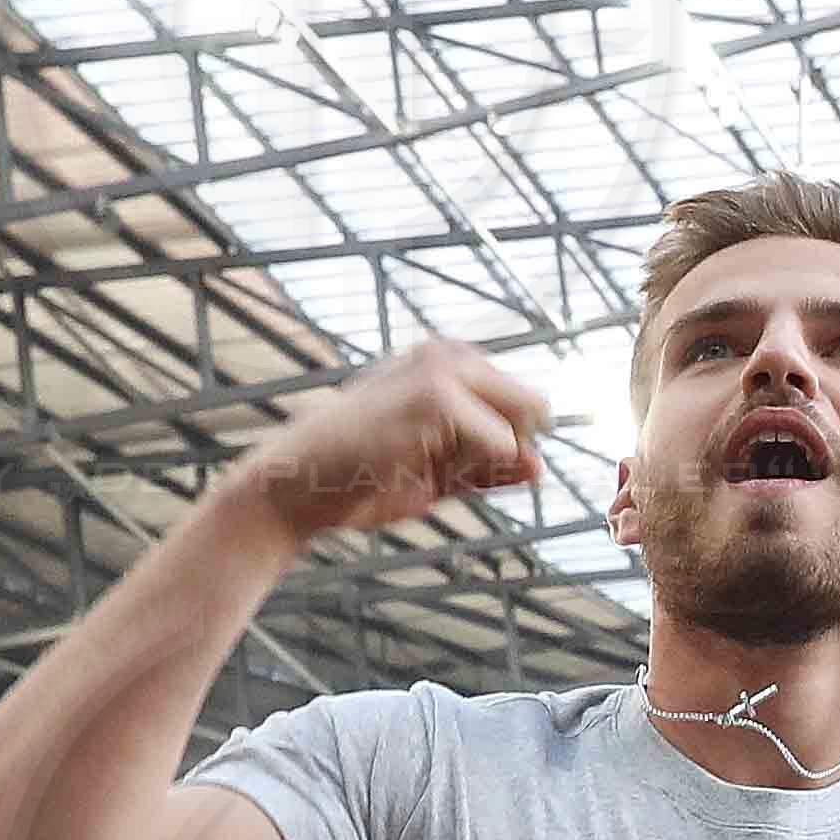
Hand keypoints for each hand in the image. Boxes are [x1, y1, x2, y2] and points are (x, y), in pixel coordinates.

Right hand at [227, 337, 553, 541]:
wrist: (298, 484)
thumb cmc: (360, 477)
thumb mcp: (438, 472)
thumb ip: (491, 467)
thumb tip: (542, 468)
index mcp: (447, 362)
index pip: (523, 406)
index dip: (503, 448)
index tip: (447, 460)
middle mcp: (449, 355)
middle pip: (534, 411)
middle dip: (503, 453)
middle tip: (434, 464)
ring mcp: (445, 370)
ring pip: (517, 431)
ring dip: (480, 465)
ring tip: (416, 461)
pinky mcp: (440, 396)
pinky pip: (500, 448)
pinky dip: (468, 472)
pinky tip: (413, 461)